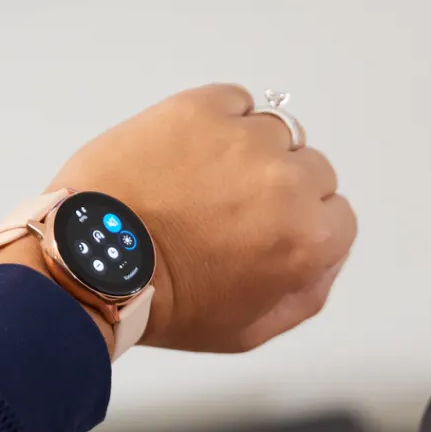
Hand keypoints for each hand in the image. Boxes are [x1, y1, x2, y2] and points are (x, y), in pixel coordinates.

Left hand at [50, 85, 356, 352]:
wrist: (92, 263)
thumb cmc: (164, 303)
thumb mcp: (251, 330)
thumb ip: (309, 292)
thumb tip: (327, 256)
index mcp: (308, 240)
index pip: (339, 216)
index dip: (303, 228)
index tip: (270, 234)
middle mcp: (287, 183)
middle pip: (313, 171)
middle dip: (280, 192)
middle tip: (232, 212)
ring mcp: (245, 139)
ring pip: (276, 133)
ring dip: (251, 154)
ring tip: (204, 182)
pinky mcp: (201, 109)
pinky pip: (236, 101)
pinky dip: (221, 121)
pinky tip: (192, 153)